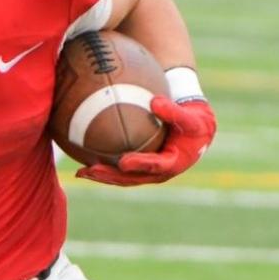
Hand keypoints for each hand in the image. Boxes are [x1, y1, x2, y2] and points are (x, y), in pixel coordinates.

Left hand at [76, 96, 215, 185]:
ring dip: (102, 176)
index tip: (123, 161)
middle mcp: (158, 173)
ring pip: (123, 178)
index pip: (154, 165)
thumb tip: (154, 101)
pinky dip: (104, 166)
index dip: (139, 164)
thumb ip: (174, 111)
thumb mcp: (190, 118)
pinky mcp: (141, 168)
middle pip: (132, 178)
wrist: (197, 133)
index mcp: (173, 163)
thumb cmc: (195, 123)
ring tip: (81, 173)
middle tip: (91, 170)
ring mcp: (148, 173)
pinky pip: (120, 170)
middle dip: (111, 176)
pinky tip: (85, 160)